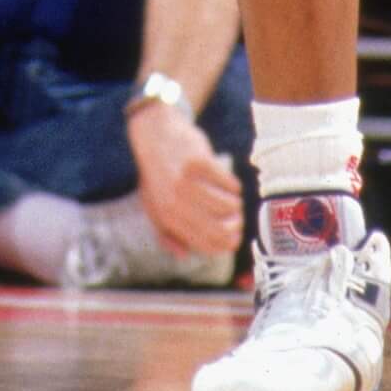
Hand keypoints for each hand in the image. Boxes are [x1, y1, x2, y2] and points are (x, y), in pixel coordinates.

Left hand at [128, 106, 243, 260]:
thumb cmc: (157, 175)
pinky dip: (234, 187)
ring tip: (232, 200)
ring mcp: (188, 181)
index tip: (233, 239)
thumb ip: (166, 234)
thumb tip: (184, 256)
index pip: (206, 244)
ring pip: (230, 207)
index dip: (225, 246)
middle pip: (222, 229)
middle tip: (238, 220)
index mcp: (167, 217)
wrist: (154, 135)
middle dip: (236, 228)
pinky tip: (229, 184)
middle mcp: (176, 201)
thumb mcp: (153, 207)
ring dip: (236, 206)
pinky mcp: (200, 161)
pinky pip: (230, 184)